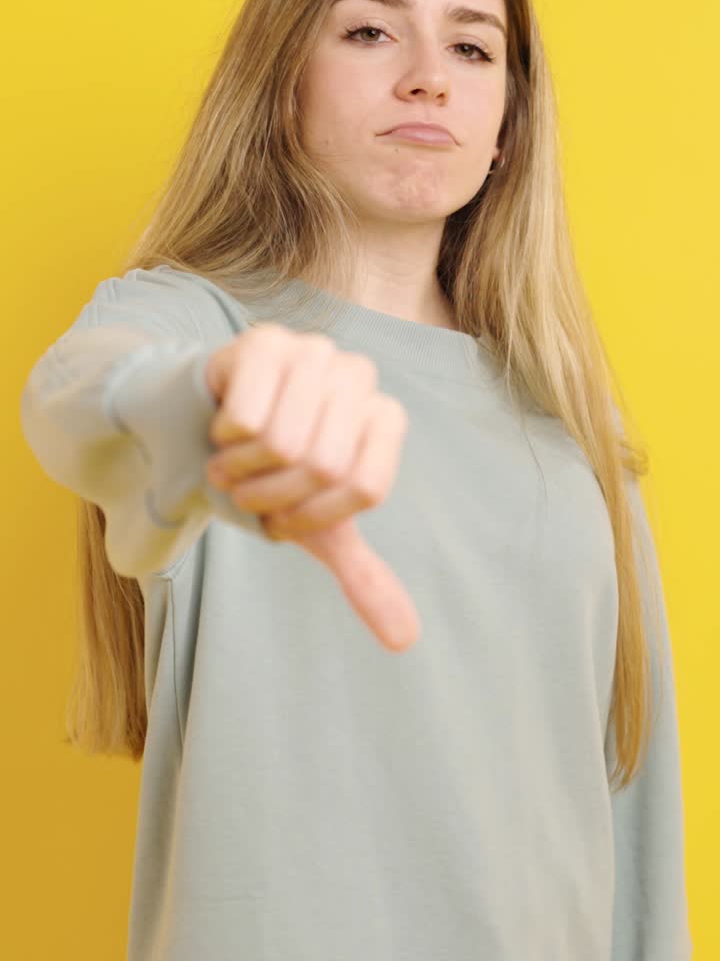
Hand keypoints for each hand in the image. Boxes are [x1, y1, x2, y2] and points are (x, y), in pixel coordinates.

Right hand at [204, 324, 419, 651]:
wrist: (209, 421)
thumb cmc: (272, 473)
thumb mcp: (316, 526)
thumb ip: (362, 575)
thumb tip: (405, 639)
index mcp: (386, 417)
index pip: (365, 487)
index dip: (313, 515)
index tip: (285, 517)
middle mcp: (360, 376)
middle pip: (322, 464)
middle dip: (271, 494)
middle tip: (248, 489)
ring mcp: (315, 350)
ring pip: (282, 440)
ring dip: (242, 470)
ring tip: (233, 463)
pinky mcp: (267, 341)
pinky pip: (247, 416)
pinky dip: (224, 438)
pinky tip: (223, 428)